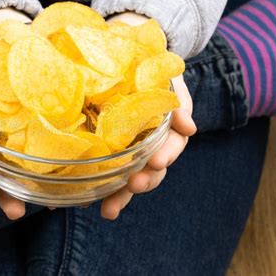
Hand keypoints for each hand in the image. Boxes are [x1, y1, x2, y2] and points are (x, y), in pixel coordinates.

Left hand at [99, 12, 196, 219]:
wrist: (130, 64)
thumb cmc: (152, 75)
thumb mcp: (170, 84)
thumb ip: (179, 104)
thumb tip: (189, 128)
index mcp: (166, 133)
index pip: (169, 148)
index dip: (164, 156)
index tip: (156, 162)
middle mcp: (149, 147)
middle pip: (150, 171)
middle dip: (142, 182)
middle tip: (132, 188)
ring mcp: (128, 152)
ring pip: (127, 178)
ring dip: (119, 195)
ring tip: (108, 210)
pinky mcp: (107, 151)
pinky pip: (105, 171)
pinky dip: (97, 187)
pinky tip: (86, 201)